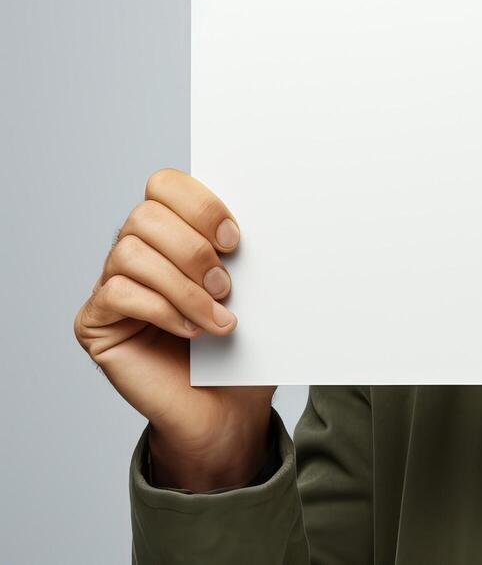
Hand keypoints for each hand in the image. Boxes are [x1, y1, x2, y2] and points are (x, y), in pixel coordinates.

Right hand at [74, 168, 275, 489]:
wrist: (225, 411)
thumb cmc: (242, 350)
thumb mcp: (256, 296)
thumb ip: (250, 256)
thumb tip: (273, 218)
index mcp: (173, 230)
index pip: (166, 183)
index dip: (200, 203)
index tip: (235, 238)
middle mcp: (135, 250)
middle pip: (145, 215)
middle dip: (192, 248)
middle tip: (227, 285)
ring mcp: (110, 284)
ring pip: (130, 253)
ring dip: (183, 286)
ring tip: (218, 316)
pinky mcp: (96, 321)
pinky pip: (118, 293)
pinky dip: (162, 310)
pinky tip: (192, 332)